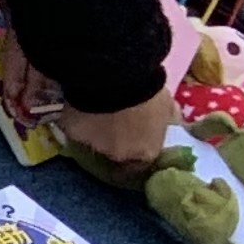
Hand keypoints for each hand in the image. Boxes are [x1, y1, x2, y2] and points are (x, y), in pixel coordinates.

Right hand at [56, 93, 178, 168]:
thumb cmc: (148, 91)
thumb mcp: (167, 106)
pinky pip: (75, 127)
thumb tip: (171, 123)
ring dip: (95, 130)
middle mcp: (119, 155)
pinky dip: (77, 118)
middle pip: (115, 152)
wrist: (117, 78)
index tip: (134, 142)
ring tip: (95, 109)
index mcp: (146, 151)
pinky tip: (79, 103)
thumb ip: (166, 120)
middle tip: (114, 121)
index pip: (140, 165)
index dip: (136, 151)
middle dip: (116, 140)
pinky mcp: (72, 132)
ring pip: (93, 141)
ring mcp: (93, 145)